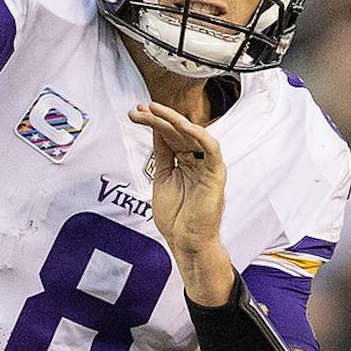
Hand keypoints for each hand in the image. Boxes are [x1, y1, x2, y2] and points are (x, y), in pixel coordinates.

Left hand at [130, 102, 230, 295]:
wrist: (186, 241)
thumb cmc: (176, 217)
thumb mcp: (162, 177)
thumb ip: (162, 154)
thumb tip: (155, 130)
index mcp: (185, 161)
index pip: (170, 135)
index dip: (153, 122)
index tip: (135, 113)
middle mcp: (197, 160)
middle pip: (178, 131)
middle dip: (158, 118)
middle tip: (139, 109)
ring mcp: (207, 165)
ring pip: (192, 134)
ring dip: (173, 120)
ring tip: (153, 111)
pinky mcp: (216, 174)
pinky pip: (211, 149)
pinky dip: (199, 135)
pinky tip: (183, 125)